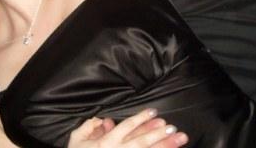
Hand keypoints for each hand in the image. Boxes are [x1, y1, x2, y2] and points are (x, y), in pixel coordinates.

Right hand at [68, 109, 187, 147]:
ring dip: (164, 146)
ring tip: (178, 139)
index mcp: (106, 143)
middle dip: (158, 135)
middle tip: (174, 127)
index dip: (140, 119)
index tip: (155, 111)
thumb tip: (105, 120)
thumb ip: (89, 127)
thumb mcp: (76, 140)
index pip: (126, 128)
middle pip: (140, 143)